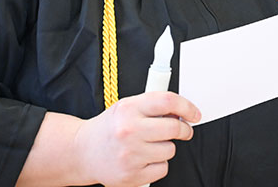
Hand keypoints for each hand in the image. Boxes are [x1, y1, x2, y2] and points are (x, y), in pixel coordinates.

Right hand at [73, 92, 200, 185]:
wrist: (82, 151)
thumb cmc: (109, 128)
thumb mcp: (127, 107)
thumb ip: (152, 105)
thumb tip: (182, 112)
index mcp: (128, 109)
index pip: (168, 101)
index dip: (187, 107)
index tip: (194, 114)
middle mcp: (128, 131)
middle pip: (174, 128)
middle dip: (183, 130)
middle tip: (182, 130)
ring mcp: (130, 155)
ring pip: (170, 150)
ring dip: (166, 148)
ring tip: (149, 145)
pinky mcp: (131, 175)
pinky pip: (162, 168)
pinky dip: (157, 164)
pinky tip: (143, 159)